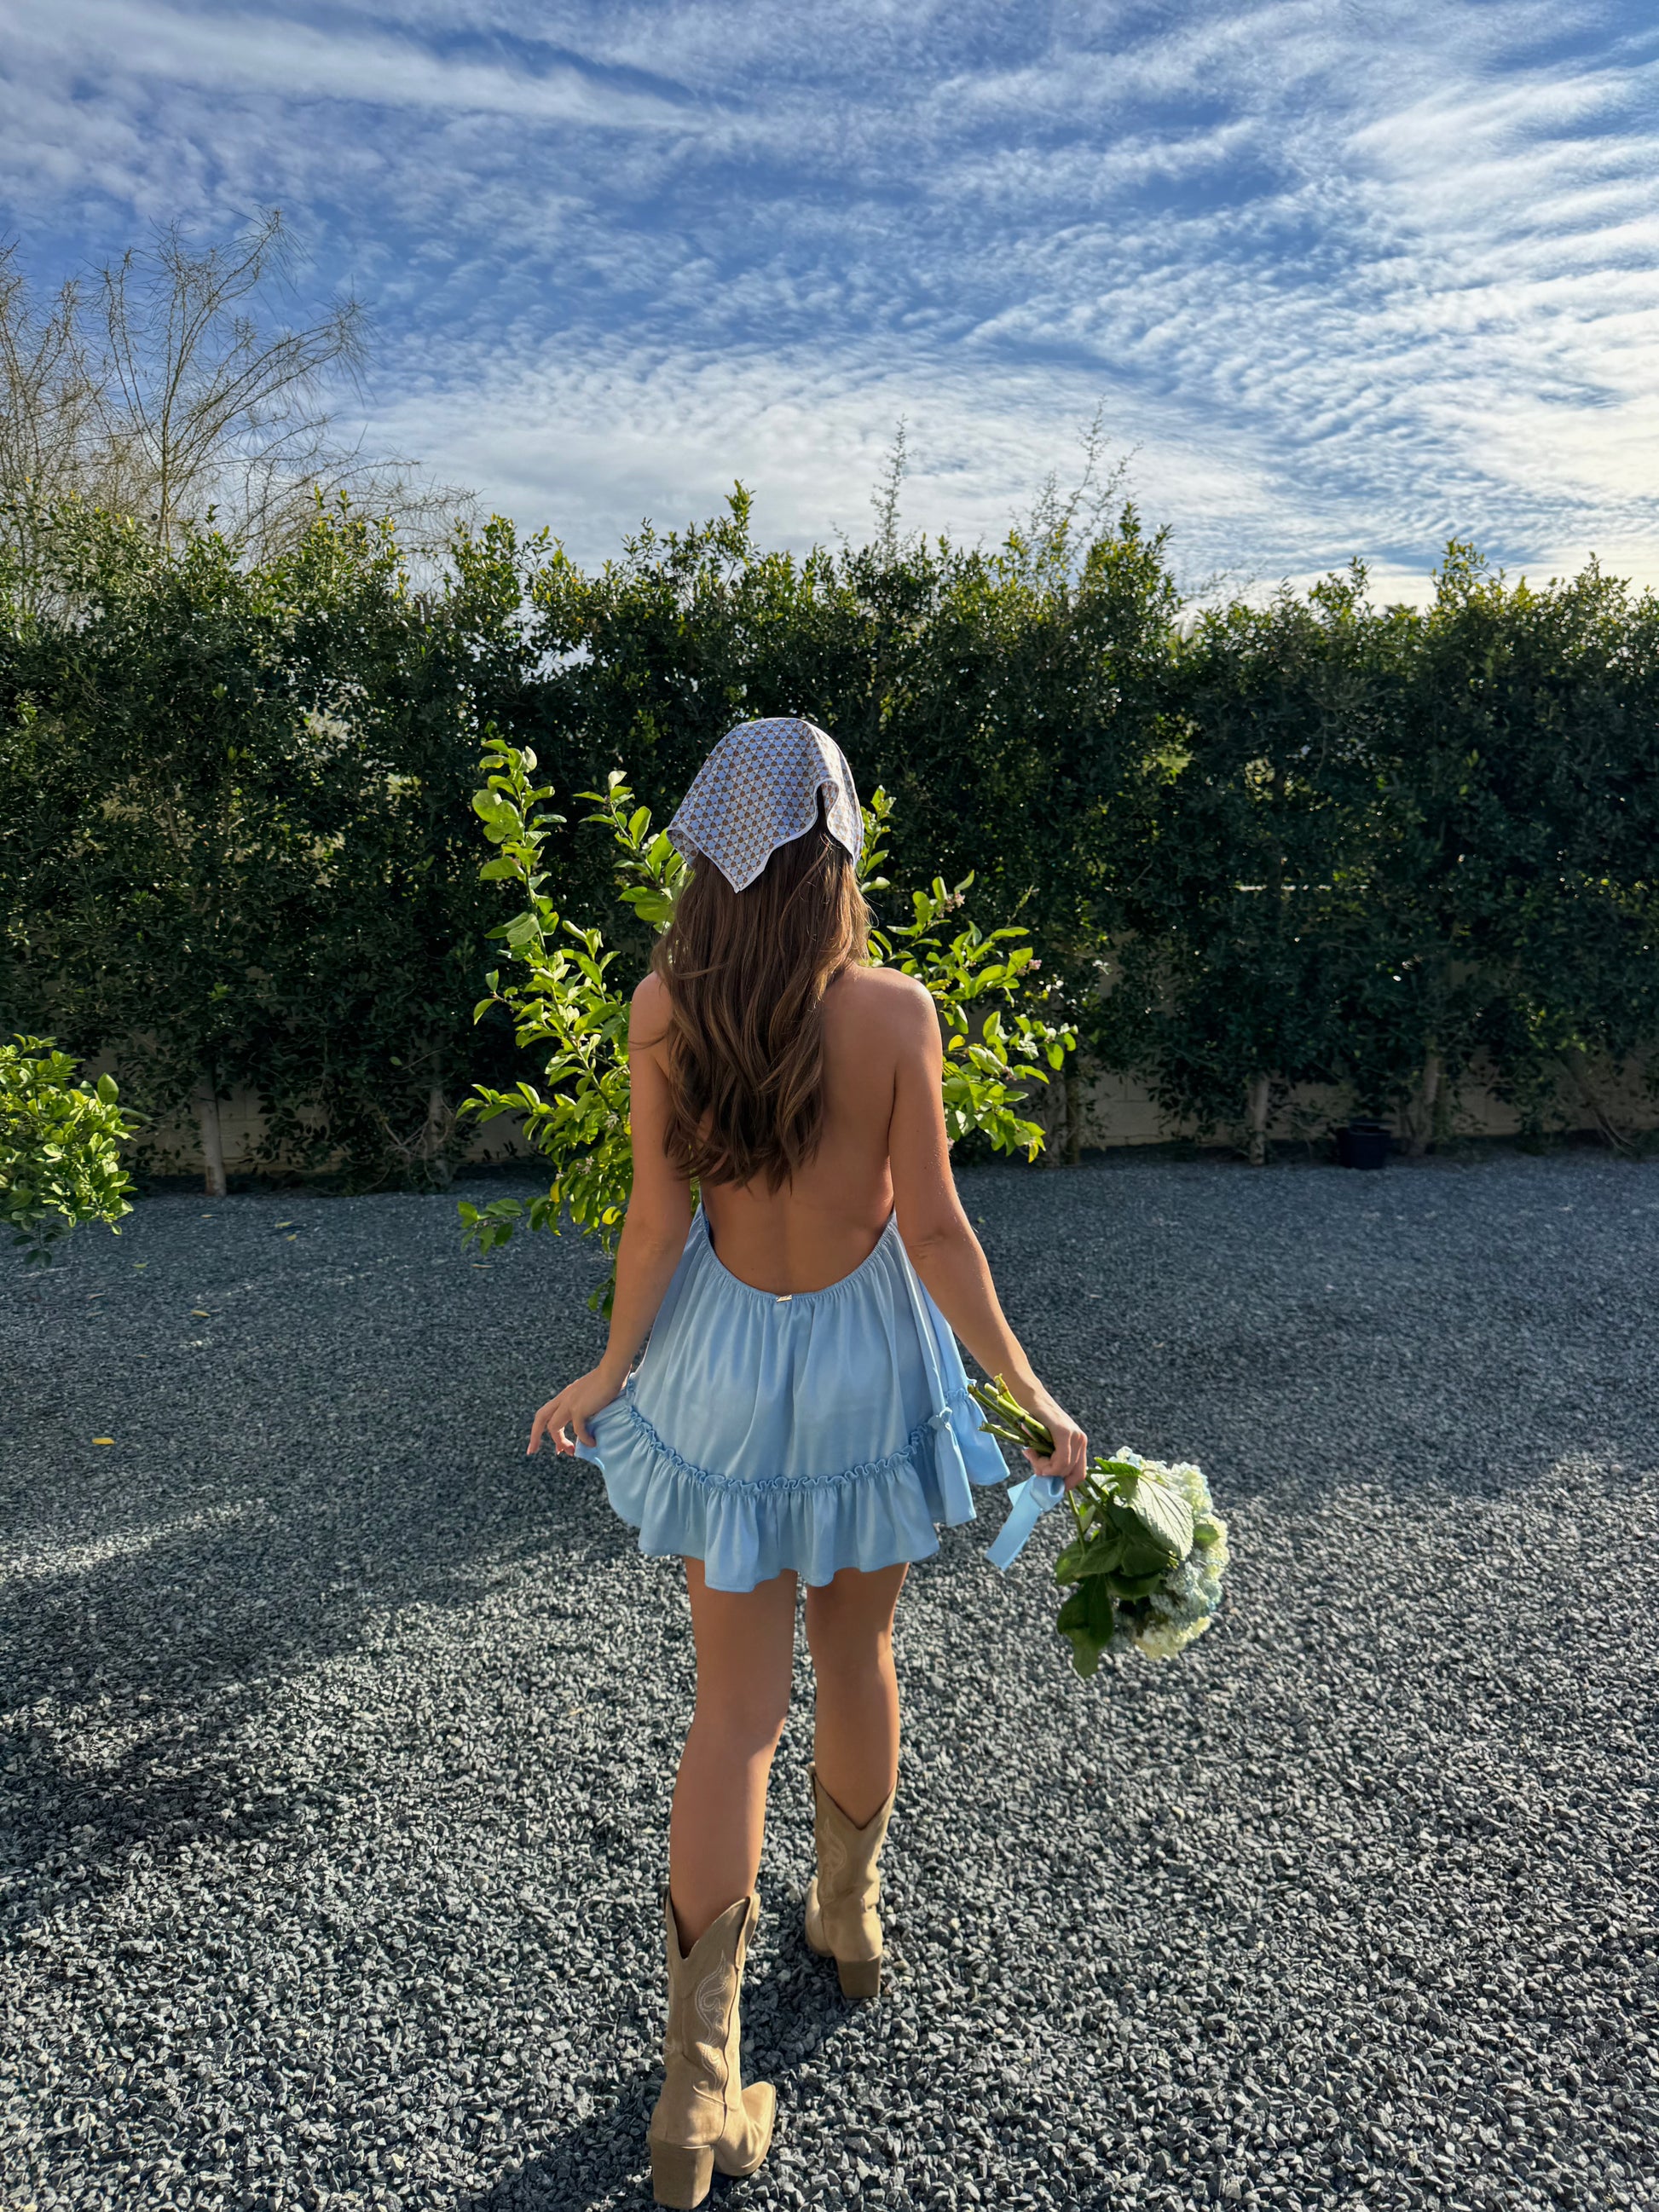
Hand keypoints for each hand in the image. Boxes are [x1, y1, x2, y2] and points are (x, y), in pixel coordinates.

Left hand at [527, 1367, 622, 1456]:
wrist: (612, 1372)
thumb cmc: (609, 1380)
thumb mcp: (591, 1394)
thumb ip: (587, 1405)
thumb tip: (591, 1423)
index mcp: (565, 1395)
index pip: (545, 1412)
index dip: (540, 1427)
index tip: (545, 1443)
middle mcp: (564, 1399)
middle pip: (541, 1418)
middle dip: (534, 1436)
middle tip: (533, 1451)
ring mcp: (569, 1404)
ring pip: (554, 1428)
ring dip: (561, 1442)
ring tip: (571, 1451)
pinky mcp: (579, 1409)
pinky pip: (578, 1430)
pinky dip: (585, 1440)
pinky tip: (593, 1443)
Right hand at [1010, 1377, 1087, 1491]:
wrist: (1028, 1396)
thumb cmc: (1034, 1421)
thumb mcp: (1044, 1445)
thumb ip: (1049, 1462)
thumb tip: (1046, 1481)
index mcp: (1079, 1444)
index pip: (1079, 1474)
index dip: (1065, 1485)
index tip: (1048, 1485)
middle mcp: (1081, 1440)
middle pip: (1071, 1474)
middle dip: (1050, 1477)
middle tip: (1034, 1465)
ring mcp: (1074, 1435)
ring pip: (1064, 1469)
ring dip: (1044, 1468)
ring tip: (1031, 1454)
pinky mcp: (1064, 1432)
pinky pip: (1060, 1460)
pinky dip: (1045, 1463)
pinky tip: (1032, 1453)